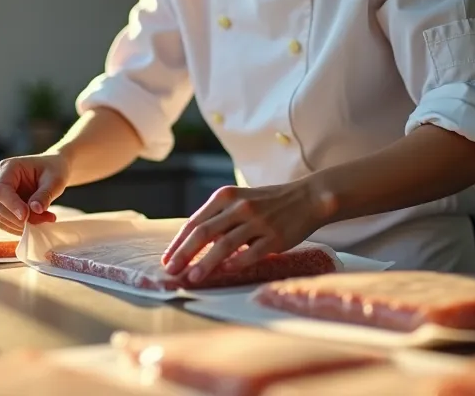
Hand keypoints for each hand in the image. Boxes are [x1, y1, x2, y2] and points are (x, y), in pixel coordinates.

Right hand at [0, 153, 69, 234]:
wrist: (53, 170)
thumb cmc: (54, 170)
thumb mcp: (55, 180)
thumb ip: (45, 194)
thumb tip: (35, 210)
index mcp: (7, 168)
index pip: (1, 190)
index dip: (11, 205)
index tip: (26, 216)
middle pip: (0, 206)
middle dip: (22, 218)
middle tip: (48, 218)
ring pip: (3, 217)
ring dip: (24, 225)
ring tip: (48, 218)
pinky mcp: (3, 206)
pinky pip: (6, 222)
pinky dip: (21, 227)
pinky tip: (39, 221)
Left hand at [161, 180, 323, 283]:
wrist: (307, 197)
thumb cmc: (268, 203)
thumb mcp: (240, 201)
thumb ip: (219, 219)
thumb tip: (192, 245)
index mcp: (225, 196)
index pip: (194, 222)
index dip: (178, 243)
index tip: (166, 259)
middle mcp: (239, 207)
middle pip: (204, 232)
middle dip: (184, 253)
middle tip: (171, 271)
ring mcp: (258, 221)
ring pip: (224, 244)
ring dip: (205, 263)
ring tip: (192, 278)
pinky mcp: (276, 236)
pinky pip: (252, 252)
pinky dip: (237, 262)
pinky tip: (225, 271)